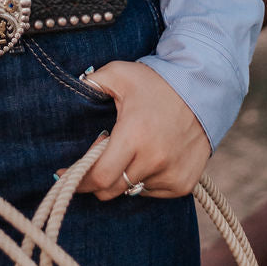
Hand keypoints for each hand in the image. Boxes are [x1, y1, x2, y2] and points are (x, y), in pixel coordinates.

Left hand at [74, 62, 211, 198]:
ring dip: (124, 175)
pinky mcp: (184, 185)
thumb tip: (71, 91)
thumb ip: (92, 82)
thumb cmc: (156, 82)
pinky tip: (150, 155)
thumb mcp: (120, 73)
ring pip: (132, 190)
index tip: (63, 174)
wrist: (203, 90)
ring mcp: (171, 175)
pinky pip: (152, 191)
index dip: (79, 179)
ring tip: (131, 147)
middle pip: (113, 189)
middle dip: (99, 177)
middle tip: (100, 154)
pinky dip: (145, 179)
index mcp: (134, 135)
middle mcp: (154, 160)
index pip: (100, 176)